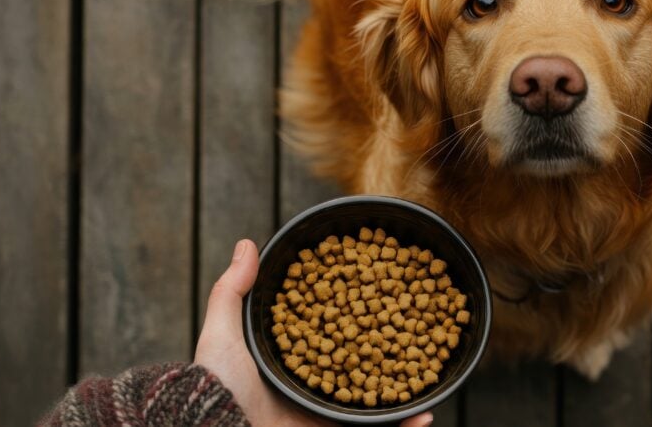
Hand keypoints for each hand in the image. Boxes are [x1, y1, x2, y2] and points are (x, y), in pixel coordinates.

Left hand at [195, 239, 435, 426]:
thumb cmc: (219, 387)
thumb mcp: (222, 334)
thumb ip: (232, 291)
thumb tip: (247, 244)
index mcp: (293, 360)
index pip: (334, 329)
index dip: (359, 311)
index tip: (384, 290)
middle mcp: (314, 386)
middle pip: (362, 361)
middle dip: (393, 348)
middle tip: (418, 331)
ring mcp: (328, 412)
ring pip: (378, 396)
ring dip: (408, 386)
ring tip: (432, 373)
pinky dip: (407, 426)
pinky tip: (425, 418)